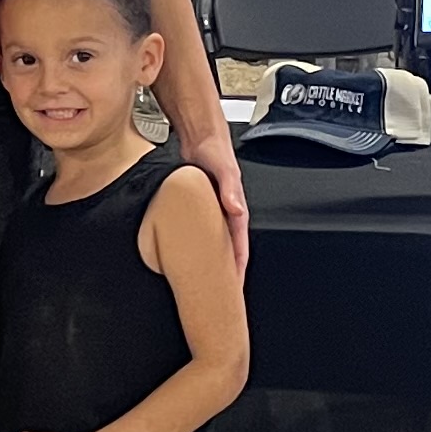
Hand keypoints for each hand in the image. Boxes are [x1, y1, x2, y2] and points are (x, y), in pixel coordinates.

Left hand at [182, 122, 251, 281]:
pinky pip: (204, 232)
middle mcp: (227, 213)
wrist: (201, 135)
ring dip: (214, 261)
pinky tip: (190, 255)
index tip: (234, 289)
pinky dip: (201, 246)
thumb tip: (235, 209)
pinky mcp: (202, 206)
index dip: (237, 270)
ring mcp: (214, 211)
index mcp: (235, 209)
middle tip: (219, 296)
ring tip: (206, 283)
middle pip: (229, 249)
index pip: (240, 247)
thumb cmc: (215, 151)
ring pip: (216, 243)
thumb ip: (229, 189)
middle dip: (227, 272)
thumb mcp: (223, 169)